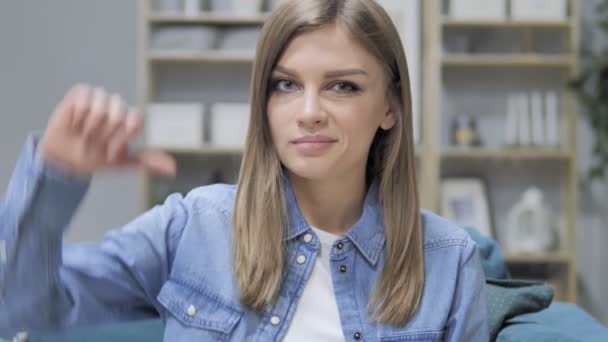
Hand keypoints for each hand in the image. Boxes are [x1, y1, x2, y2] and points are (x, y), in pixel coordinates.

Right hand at [39, 84, 176, 177]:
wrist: (65, 159)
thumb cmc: (94, 158)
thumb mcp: (122, 163)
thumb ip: (147, 161)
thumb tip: (172, 168)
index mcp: (130, 119)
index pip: (135, 121)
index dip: (122, 138)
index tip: (112, 151)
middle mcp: (117, 106)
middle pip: (118, 115)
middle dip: (105, 135)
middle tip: (96, 144)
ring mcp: (100, 98)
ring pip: (100, 108)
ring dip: (89, 128)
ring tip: (84, 135)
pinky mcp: (80, 93)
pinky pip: (83, 101)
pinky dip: (77, 118)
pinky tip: (74, 125)